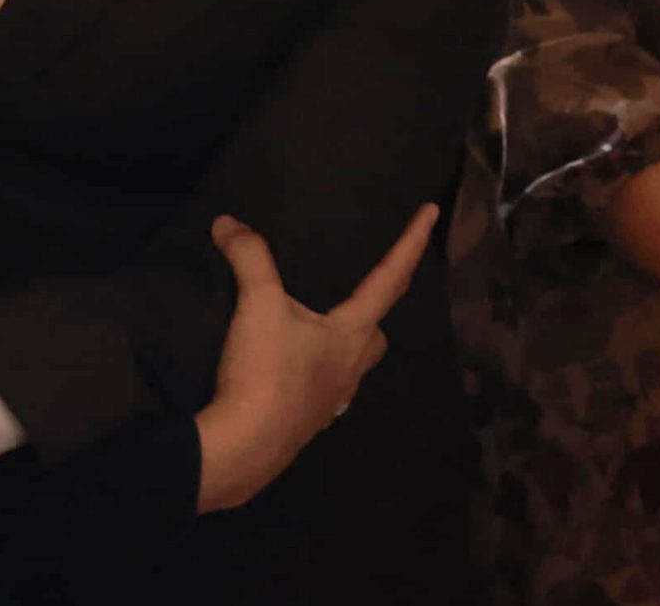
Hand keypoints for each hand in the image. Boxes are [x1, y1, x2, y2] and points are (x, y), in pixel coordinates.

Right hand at [193, 204, 436, 514]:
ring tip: (328, 329)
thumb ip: (249, 257)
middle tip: (373, 285)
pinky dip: (318, 372)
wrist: (243, 447)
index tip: (432, 212)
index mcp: (352, 334)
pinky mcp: (306, 423)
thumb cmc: (266, 371)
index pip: (390, 278)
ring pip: (354, 365)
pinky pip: (324, 389)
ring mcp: (331, 401)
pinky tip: (296, 370)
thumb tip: (227, 222)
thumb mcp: (258, 304)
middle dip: (382, 305)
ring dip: (349, 344)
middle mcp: (351, 368)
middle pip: (378, 333)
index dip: (411, 242)